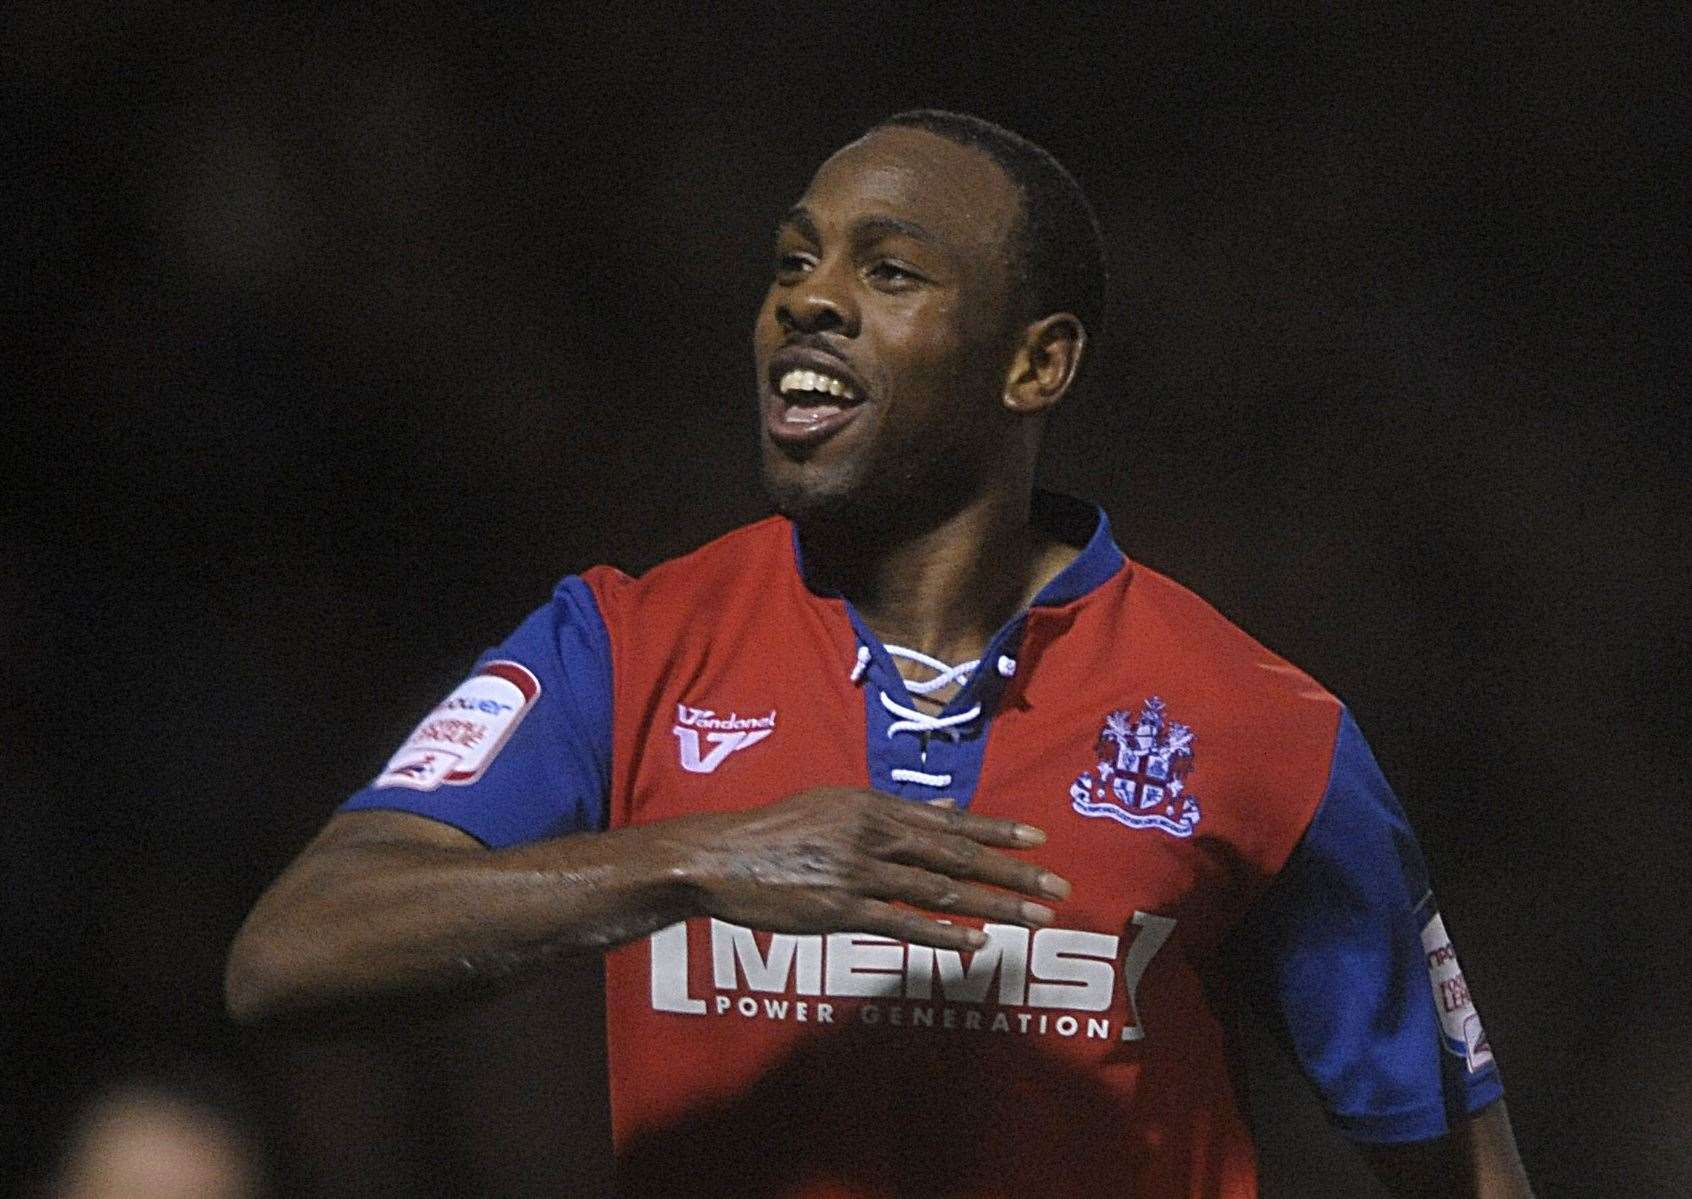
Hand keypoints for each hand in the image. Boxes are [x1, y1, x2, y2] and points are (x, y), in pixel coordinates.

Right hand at [669, 787, 1070, 951]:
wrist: (721, 858)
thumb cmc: (778, 831)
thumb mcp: (836, 804)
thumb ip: (893, 809)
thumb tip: (946, 809)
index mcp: (874, 806)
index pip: (949, 821)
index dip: (997, 830)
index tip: (1039, 840)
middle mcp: (873, 835)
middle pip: (956, 856)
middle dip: (1013, 873)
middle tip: (1056, 887)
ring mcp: (858, 873)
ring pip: (939, 891)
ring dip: (992, 906)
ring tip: (1032, 917)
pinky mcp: (840, 909)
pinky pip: (901, 924)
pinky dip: (942, 935)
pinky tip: (974, 944)